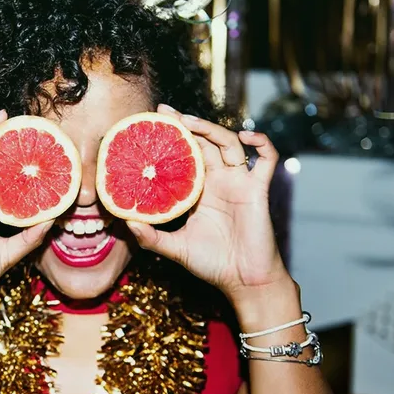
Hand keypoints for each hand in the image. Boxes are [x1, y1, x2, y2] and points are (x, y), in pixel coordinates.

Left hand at [127, 104, 290, 301]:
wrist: (243, 282)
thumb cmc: (212, 264)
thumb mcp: (174, 248)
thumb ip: (151, 236)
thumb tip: (126, 221)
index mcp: (199, 190)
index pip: (184, 155)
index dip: (172, 139)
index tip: (151, 123)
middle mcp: (219, 181)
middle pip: (204, 142)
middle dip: (186, 125)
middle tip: (165, 111)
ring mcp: (239, 183)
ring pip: (229, 144)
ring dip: (211, 129)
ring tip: (189, 122)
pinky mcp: (258, 190)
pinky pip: (267, 159)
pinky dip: (262, 143)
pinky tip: (246, 136)